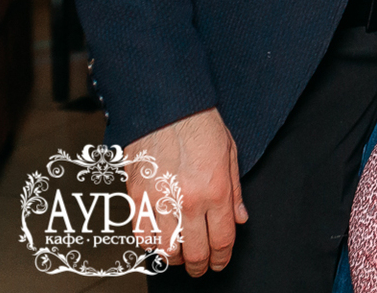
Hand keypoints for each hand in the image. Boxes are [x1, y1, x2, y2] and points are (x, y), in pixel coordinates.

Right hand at [125, 108, 245, 275]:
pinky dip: (151, 244)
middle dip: (200, 266)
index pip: (221, 239)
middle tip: (201, 268)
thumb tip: (240, 218)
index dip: (222, 257)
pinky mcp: (136, 198)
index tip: (220, 263)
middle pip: (194, 252)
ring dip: (175, 257)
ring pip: (165, 250)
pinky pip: (141, 235)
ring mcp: (160, 202)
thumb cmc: (199, 125)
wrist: (166, 108)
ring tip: (181, 254)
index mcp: (215, 191)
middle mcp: (187, 202)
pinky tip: (160, 240)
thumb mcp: (230, 154)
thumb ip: (235, 192)